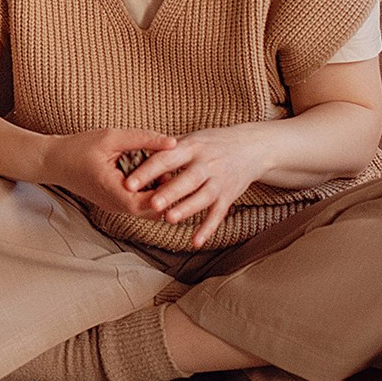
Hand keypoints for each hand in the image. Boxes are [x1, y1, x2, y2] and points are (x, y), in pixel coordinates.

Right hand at [41, 127, 178, 219]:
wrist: (52, 161)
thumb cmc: (78, 147)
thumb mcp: (111, 137)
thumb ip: (143, 139)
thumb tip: (173, 143)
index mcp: (113, 190)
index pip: (150, 203)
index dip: (169, 192)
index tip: (181, 173)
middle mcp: (115, 205)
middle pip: (152, 211)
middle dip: (168, 195)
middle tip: (181, 173)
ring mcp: (114, 207)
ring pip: (147, 210)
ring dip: (159, 194)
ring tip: (170, 172)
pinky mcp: (114, 203)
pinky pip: (137, 204)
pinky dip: (149, 192)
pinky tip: (155, 175)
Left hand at [123, 123, 273, 247]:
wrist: (252, 147)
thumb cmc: (213, 143)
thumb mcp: (191, 138)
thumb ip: (167, 148)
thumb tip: (134, 154)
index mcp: (192, 147)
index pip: (166, 158)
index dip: (147, 171)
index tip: (129, 183)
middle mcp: (207, 164)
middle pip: (187, 179)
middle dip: (170, 191)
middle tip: (151, 203)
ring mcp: (219, 181)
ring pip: (202, 197)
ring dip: (186, 208)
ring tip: (169, 218)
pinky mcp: (229, 196)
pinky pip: (218, 214)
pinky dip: (207, 229)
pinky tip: (195, 242)